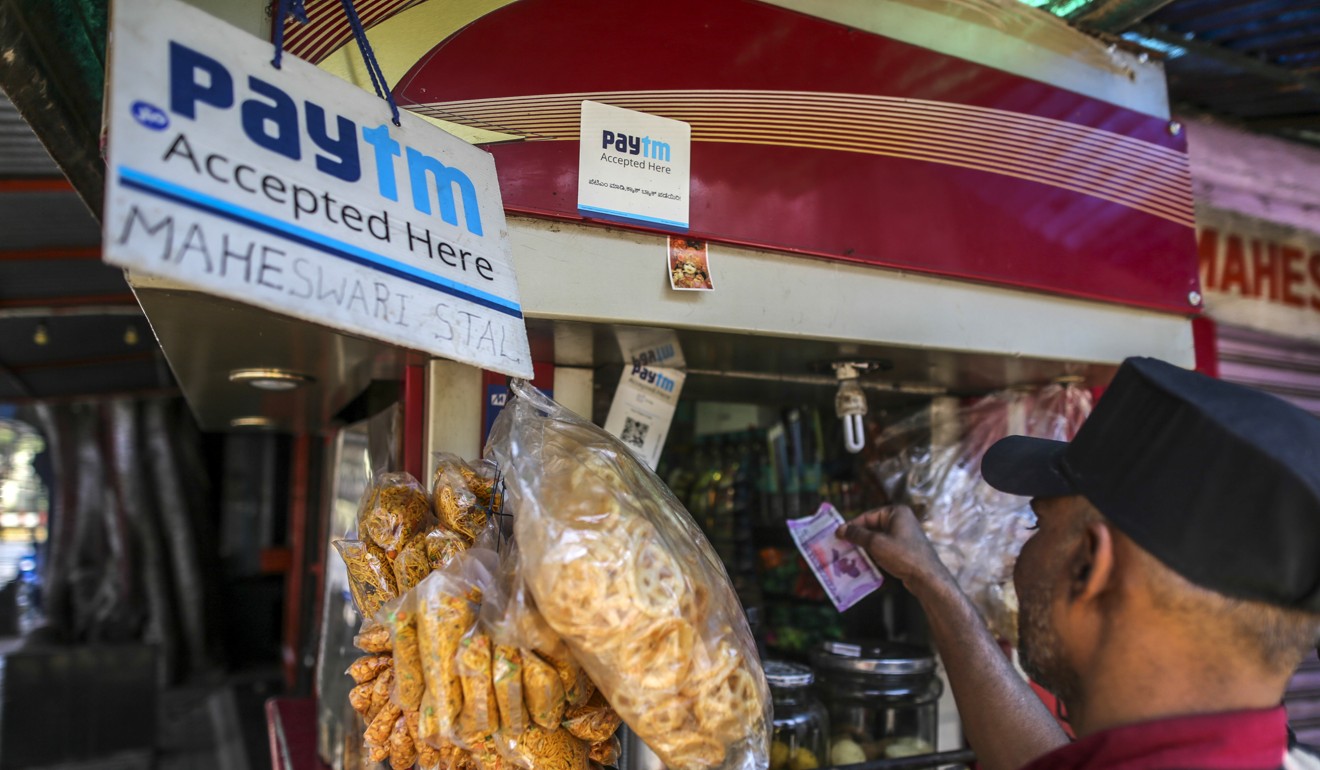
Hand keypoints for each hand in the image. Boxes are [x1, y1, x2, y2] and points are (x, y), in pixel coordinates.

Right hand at [837, 506, 951, 594]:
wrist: (927, 577)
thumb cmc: (903, 555)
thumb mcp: (876, 543)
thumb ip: (857, 534)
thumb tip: (840, 529)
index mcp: (896, 512)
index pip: (868, 516)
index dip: (852, 525)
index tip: (838, 535)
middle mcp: (902, 520)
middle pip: (872, 527)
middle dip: (858, 538)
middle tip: (842, 546)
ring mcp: (905, 535)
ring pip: (878, 538)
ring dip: (865, 547)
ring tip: (850, 555)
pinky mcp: (905, 549)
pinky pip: (885, 547)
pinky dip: (875, 553)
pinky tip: (864, 562)